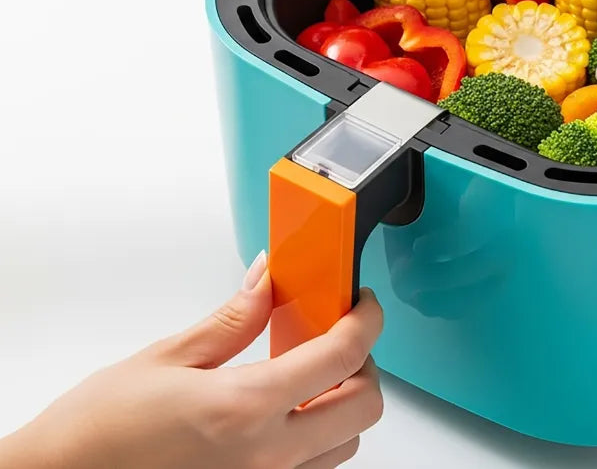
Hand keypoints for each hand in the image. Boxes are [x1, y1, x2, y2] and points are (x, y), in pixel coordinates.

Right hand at [0, 252, 384, 468]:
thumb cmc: (97, 433)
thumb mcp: (168, 358)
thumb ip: (234, 318)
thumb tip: (267, 278)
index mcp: (245, 408)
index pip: (343, 356)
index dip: (366, 320)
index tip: (362, 304)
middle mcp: (267, 455)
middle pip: (365, 407)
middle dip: (365, 365)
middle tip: (337, 339)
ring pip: (346, 444)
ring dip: (342, 404)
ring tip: (308, 376)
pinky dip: (317, 438)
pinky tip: (285, 415)